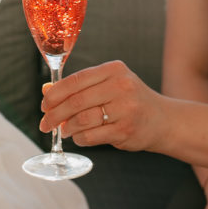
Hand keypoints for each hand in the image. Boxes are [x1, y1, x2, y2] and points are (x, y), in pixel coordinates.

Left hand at [40, 60, 164, 150]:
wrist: (163, 120)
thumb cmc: (130, 100)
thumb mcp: (108, 85)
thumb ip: (79, 86)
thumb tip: (46, 90)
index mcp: (114, 70)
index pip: (76, 80)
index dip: (55, 93)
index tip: (44, 104)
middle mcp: (120, 86)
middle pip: (75, 101)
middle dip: (55, 114)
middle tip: (45, 123)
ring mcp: (124, 109)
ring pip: (82, 119)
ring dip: (67, 127)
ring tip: (64, 130)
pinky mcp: (125, 130)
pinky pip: (91, 136)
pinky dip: (80, 138)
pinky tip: (79, 137)